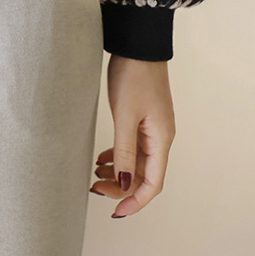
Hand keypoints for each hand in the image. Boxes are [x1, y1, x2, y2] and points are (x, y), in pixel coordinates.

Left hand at [90, 54, 175, 217]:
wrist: (138, 43)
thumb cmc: (134, 74)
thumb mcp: (125, 114)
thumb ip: (123, 150)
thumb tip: (123, 183)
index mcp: (161, 139)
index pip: (152, 183)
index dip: (134, 201)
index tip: (115, 211)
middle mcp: (160, 136)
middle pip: (143, 175)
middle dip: (120, 187)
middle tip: (94, 188)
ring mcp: (152, 126)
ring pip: (136, 161)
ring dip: (118, 172)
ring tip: (95, 174)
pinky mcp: (142, 116)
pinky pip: (132, 145)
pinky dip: (118, 155)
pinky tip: (102, 157)